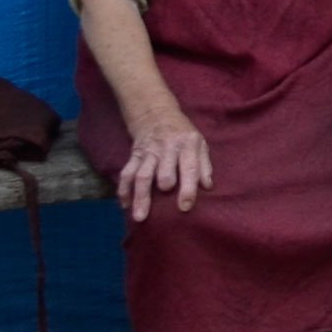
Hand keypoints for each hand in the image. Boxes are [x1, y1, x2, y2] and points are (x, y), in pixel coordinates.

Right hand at [111, 107, 211, 223]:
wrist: (156, 114)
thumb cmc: (183, 134)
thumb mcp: (199, 143)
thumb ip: (204, 165)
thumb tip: (208, 187)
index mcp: (187, 145)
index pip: (189, 168)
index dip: (188, 188)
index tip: (185, 207)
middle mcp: (167, 148)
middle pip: (163, 171)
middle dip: (162, 188)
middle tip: (161, 211)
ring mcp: (148, 152)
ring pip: (142, 175)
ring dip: (140, 196)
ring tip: (139, 217)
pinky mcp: (134, 156)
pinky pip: (127, 173)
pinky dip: (124, 190)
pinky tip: (124, 205)